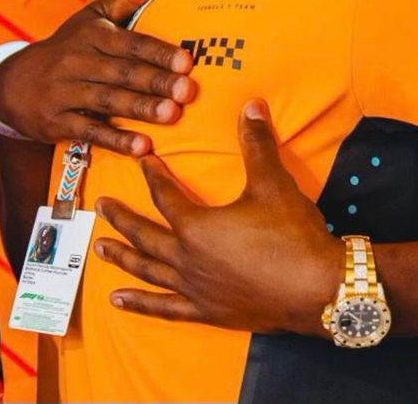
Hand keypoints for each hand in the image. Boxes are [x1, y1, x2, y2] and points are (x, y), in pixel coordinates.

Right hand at [0, 0, 194, 155]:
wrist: (13, 84)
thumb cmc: (69, 46)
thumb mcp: (94, 17)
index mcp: (91, 35)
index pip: (130, 44)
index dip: (158, 53)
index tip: (187, 61)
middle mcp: (77, 62)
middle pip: (122, 73)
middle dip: (156, 82)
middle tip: (188, 91)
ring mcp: (65, 93)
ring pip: (107, 101)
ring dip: (141, 109)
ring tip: (172, 115)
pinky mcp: (57, 123)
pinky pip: (89, 131)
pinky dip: (116, 140)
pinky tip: (142, 147)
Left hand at [94, 100, 341, 335]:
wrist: (318, 289)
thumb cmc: (291, 235)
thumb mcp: (272, 183)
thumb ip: (257, 144)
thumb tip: (251, 104)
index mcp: (197, 227)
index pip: (165, 196)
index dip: (153, 175)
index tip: (144, 160)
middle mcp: (187, 259)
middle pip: (145, 234)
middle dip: (121, 218)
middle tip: (100, 206)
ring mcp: (195, 290)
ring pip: (148, 272)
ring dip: (122, 259)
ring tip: (99, 250)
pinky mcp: (208, 313)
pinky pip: (165, 309)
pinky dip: (140, 305)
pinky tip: (118, 303)